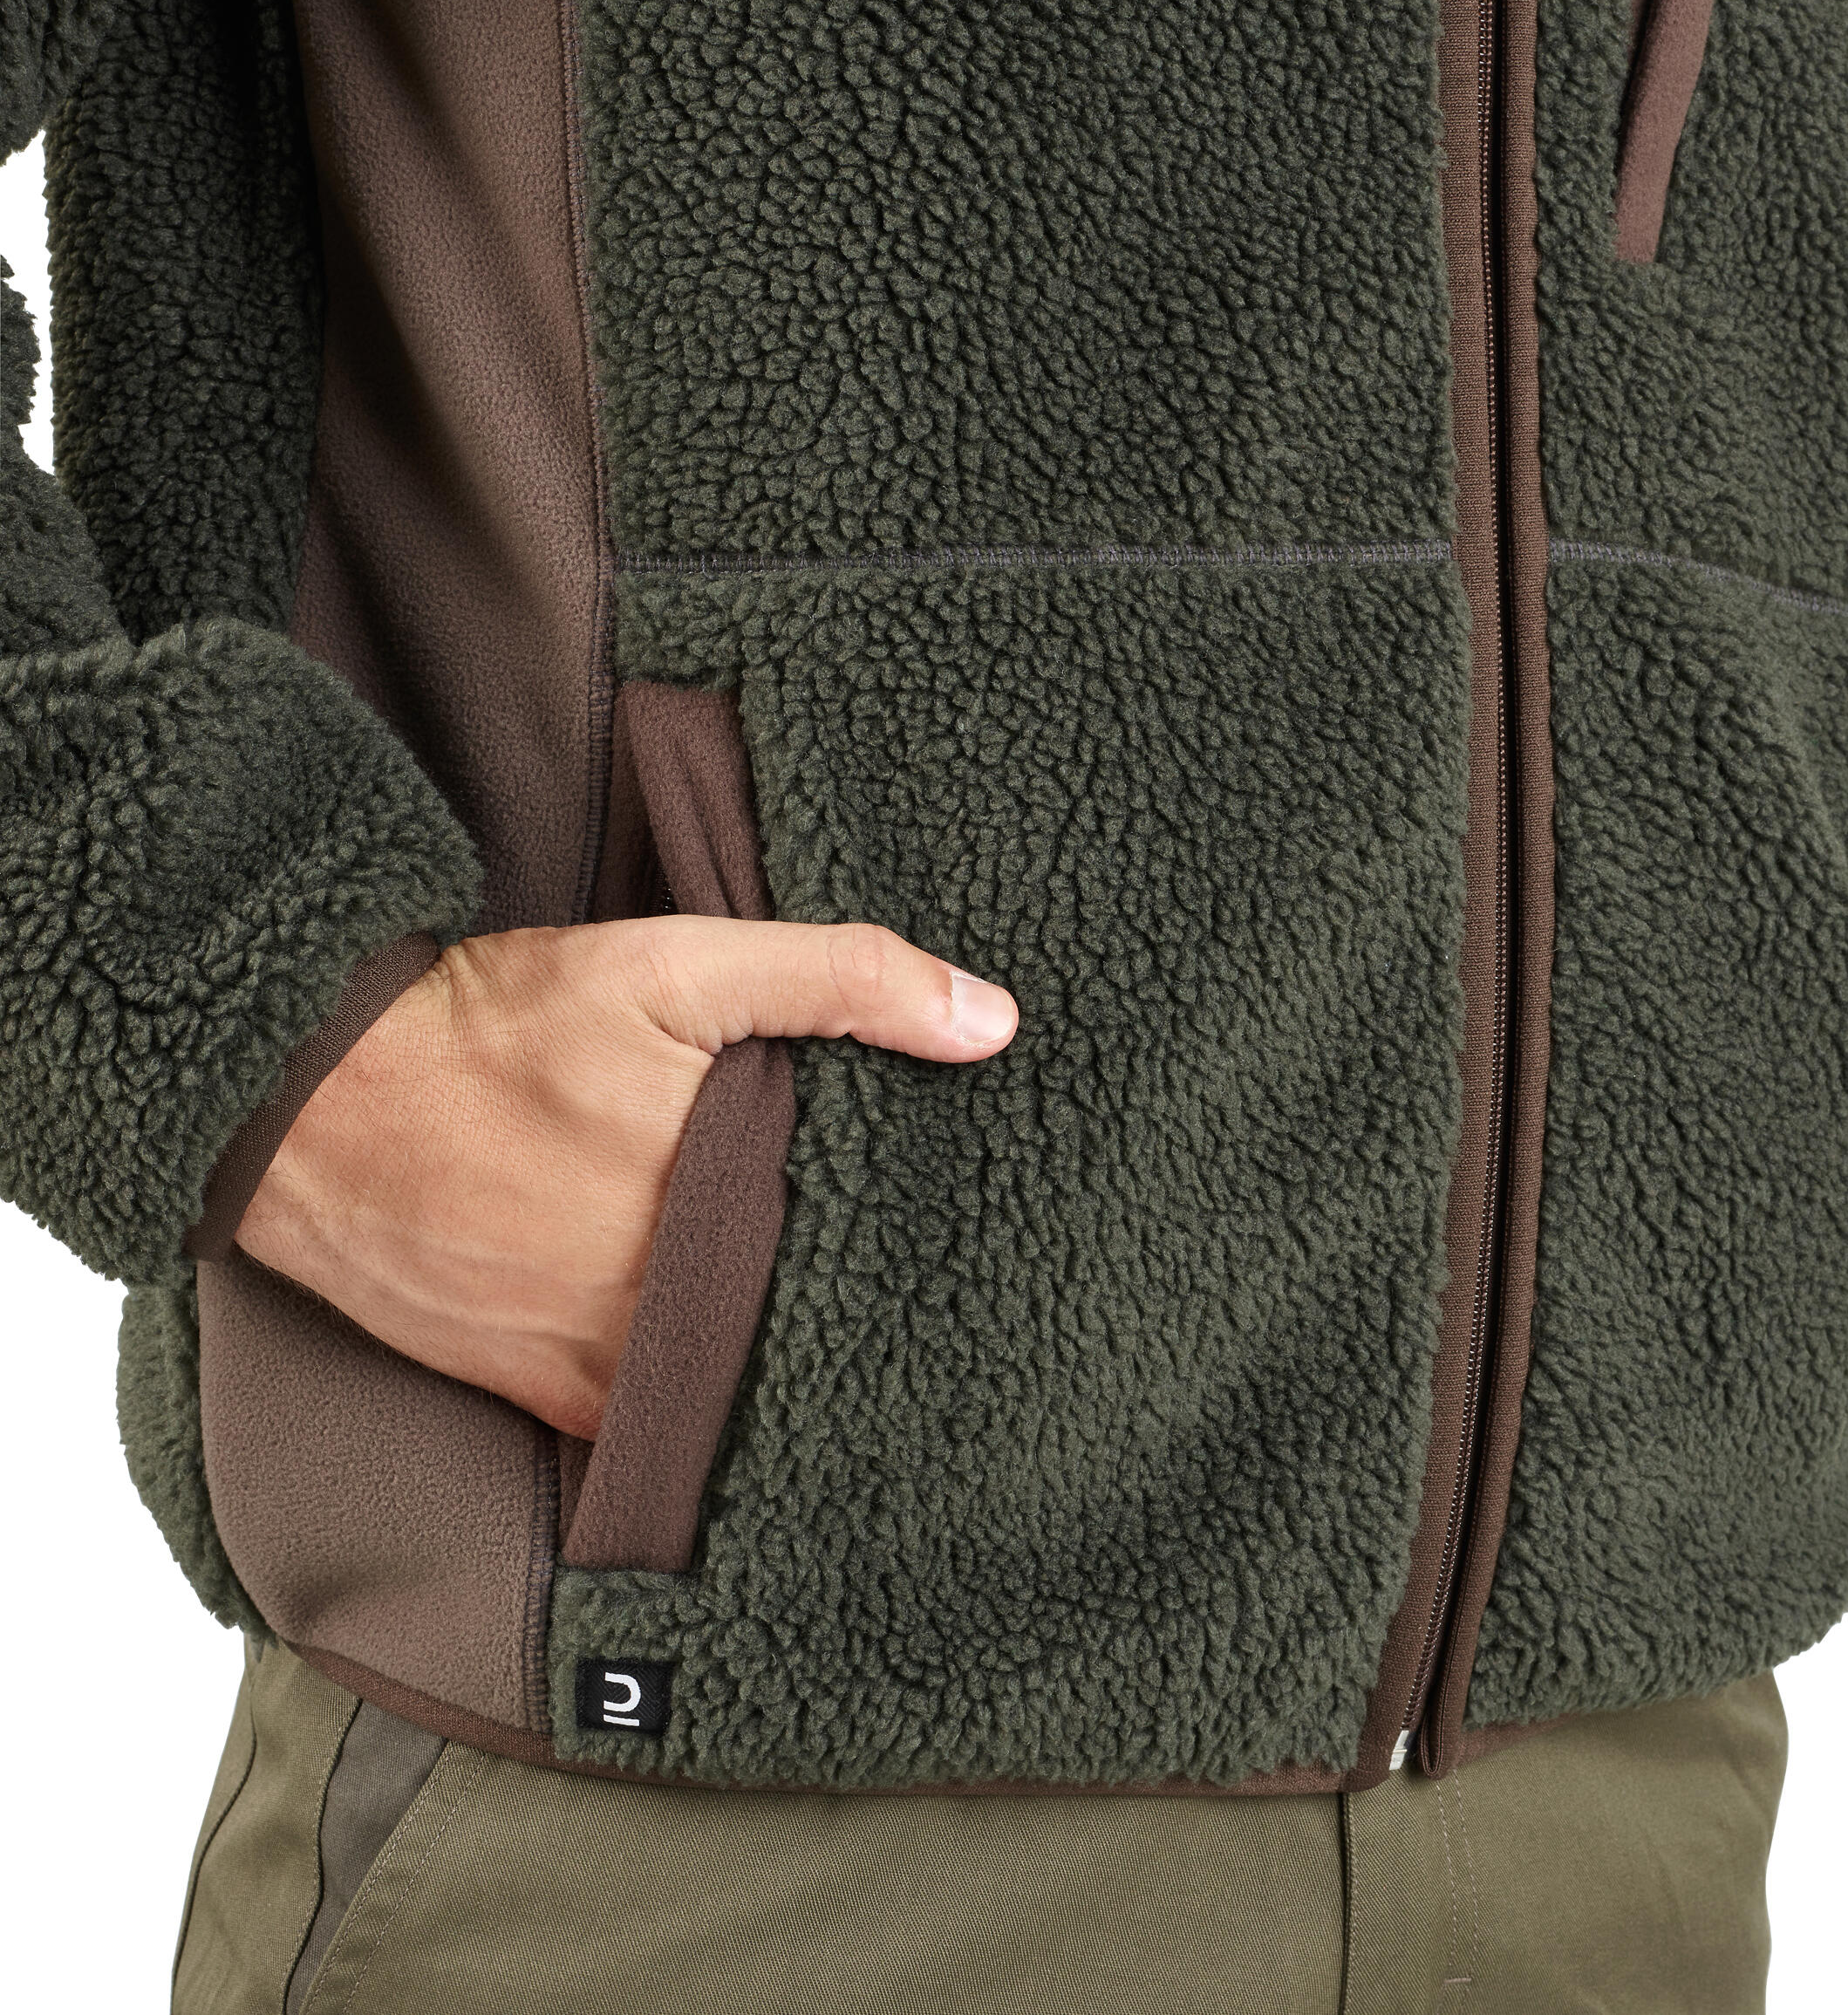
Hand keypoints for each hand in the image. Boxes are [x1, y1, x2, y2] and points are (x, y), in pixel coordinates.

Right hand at [234, 919, 1018, 1437]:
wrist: (313, 1101)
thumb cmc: (494, 1029)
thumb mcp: (674, 965)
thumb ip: (837, 979)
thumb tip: (991, 1021)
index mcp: (722, 1205)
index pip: (866, 1256)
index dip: (922, 1250)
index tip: (972, 1246)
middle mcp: (667, 1308)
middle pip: (806, 1331)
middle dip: (864, 1317)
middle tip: (933, 1305)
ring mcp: (600, 1365)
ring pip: (736, 1389)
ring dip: (782, 1366)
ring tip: (851, 1345)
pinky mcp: (542, 1396)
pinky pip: (650, 1426)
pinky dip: (694, 1403)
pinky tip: (733, 1375)